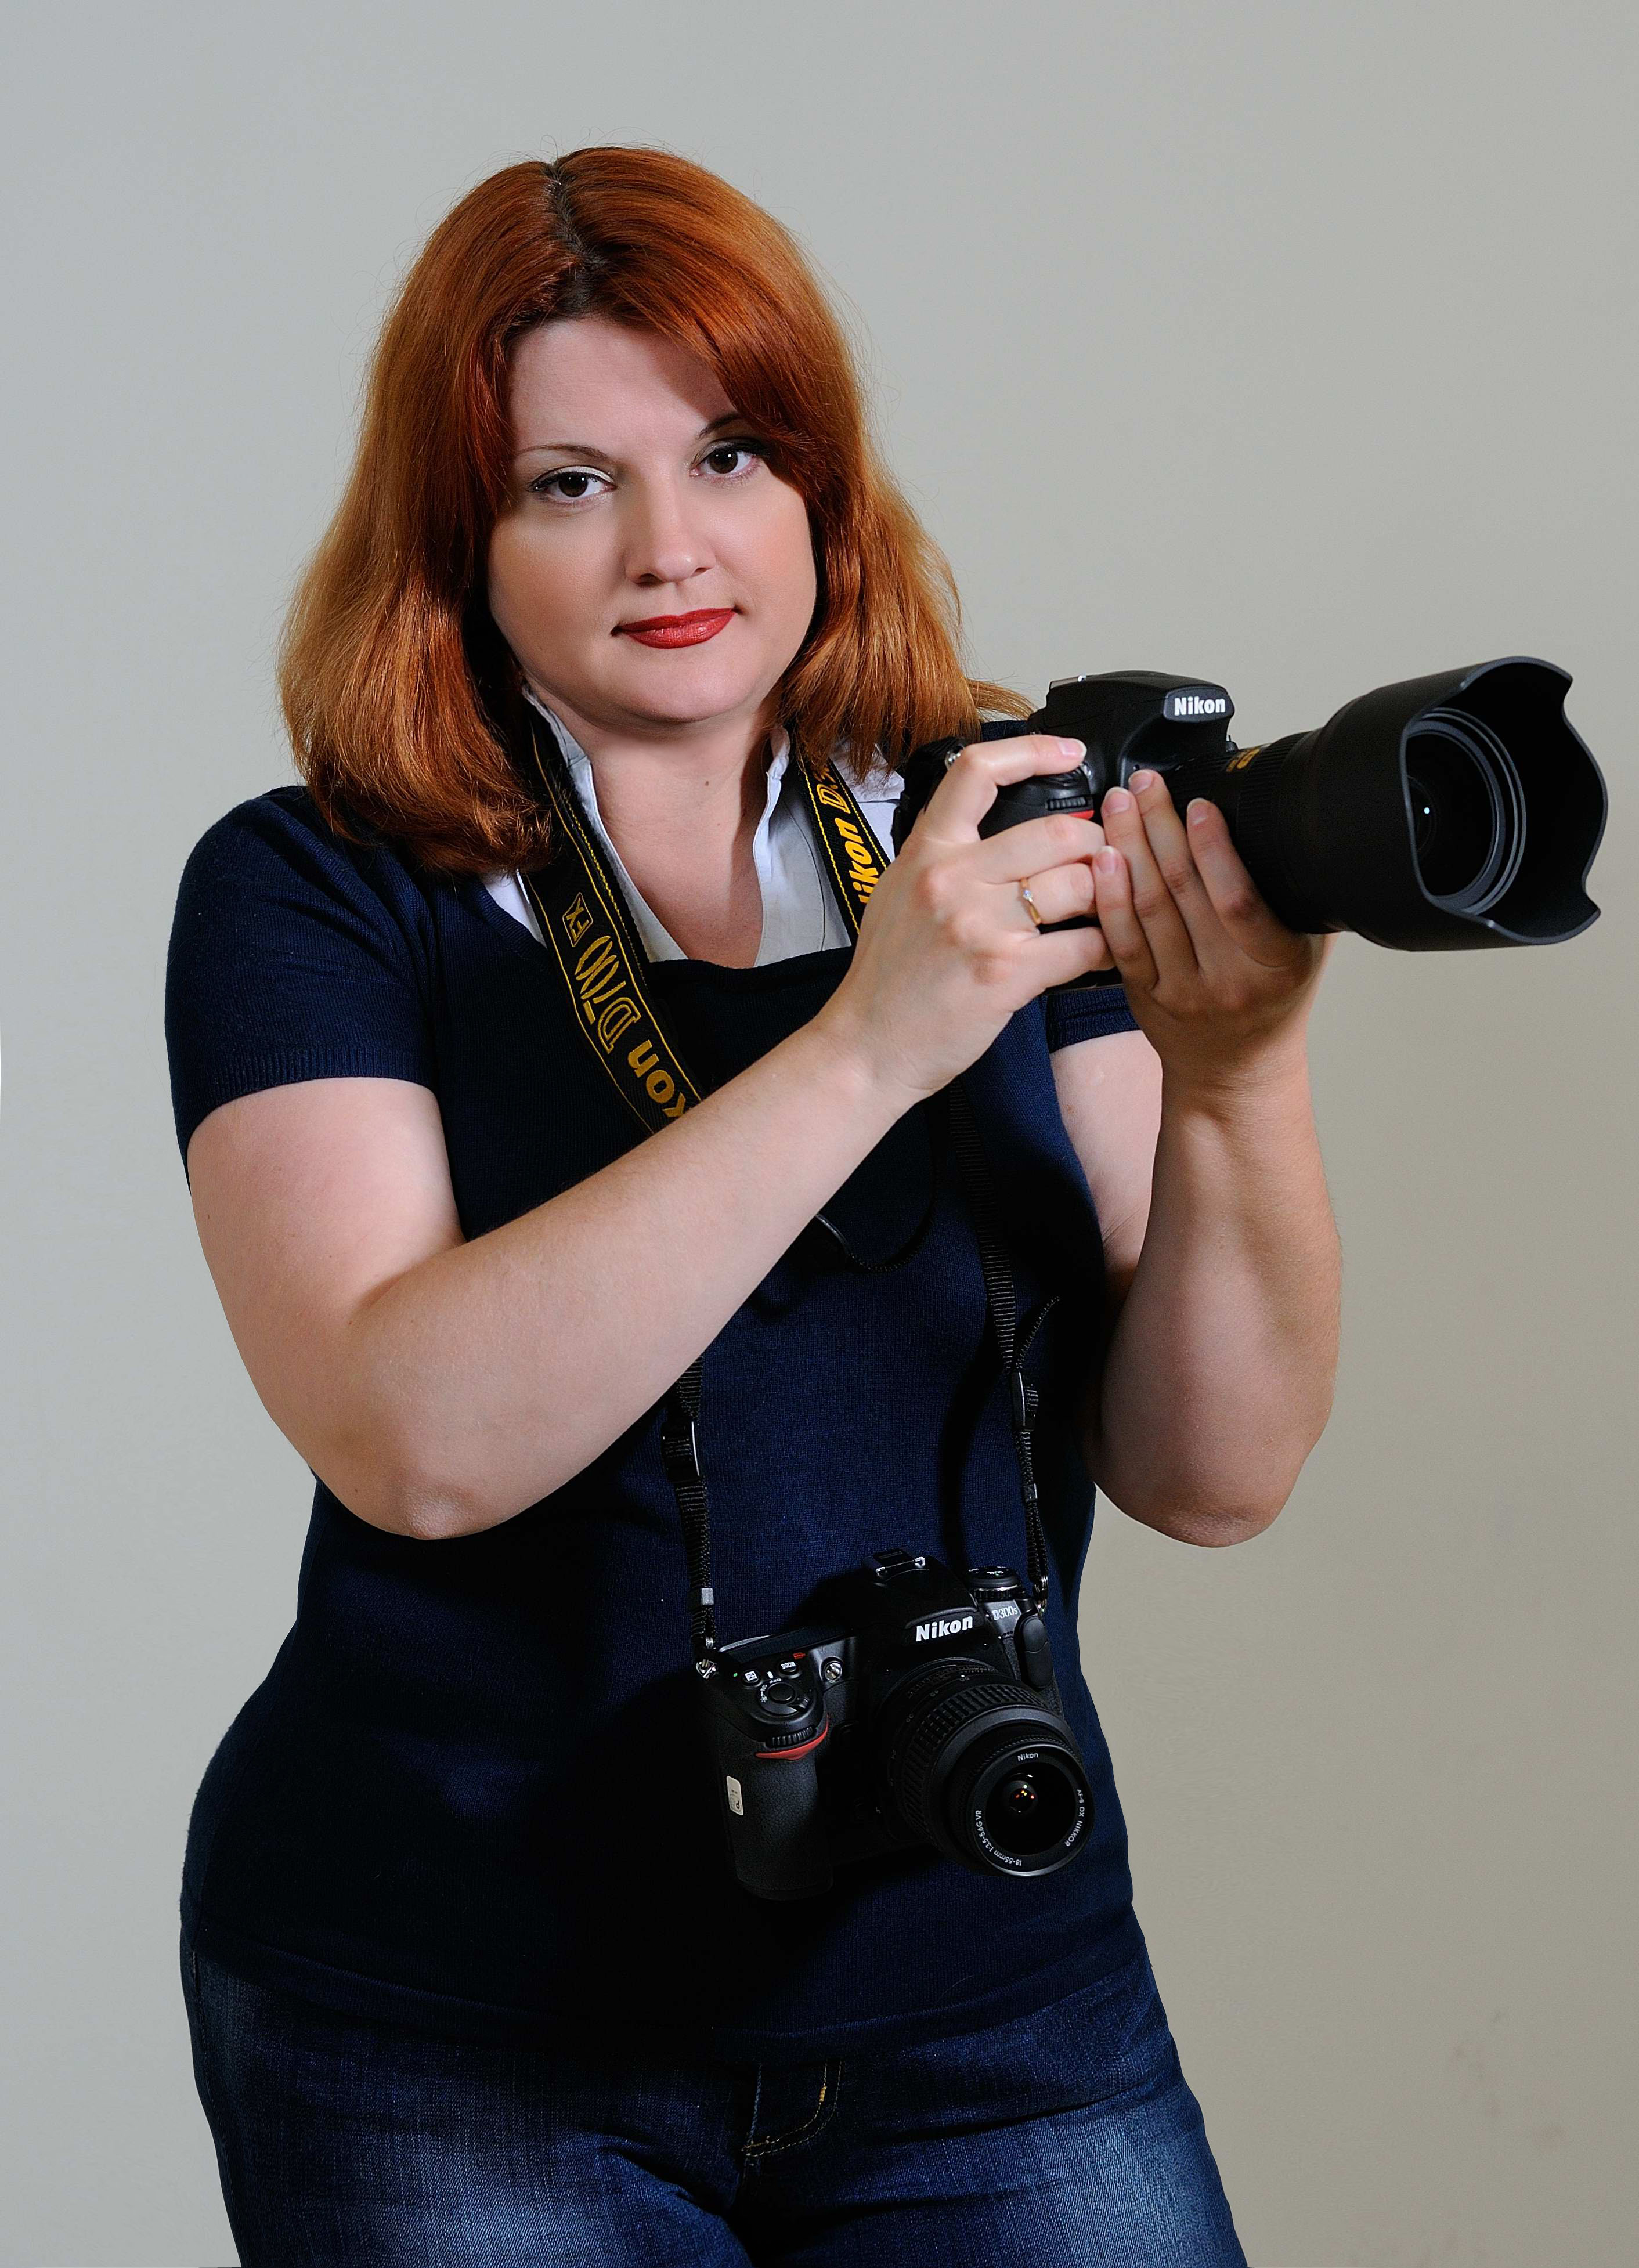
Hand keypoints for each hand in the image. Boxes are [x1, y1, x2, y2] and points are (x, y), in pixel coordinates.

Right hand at [817, 734, 1113, 1103]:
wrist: (865, 1046)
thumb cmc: (887, 978)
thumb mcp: (899, 895)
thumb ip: (945, 859)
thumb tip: (999, 833)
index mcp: (926, 851)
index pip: (978, 773)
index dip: (1034, 750)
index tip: (1071, 752)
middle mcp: (952, 877)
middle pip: (1055, 830)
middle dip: (1096, 843)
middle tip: (1105, 859)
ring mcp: (979, 923)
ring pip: (1079, 882)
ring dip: (1108, 894)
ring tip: (1107, 908)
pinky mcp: (1005, 971)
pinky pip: (1083, 945)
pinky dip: (1106, 949)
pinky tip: (1105, 953)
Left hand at [1092, 771, 1334, 1090]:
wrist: (1237, 1070)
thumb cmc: (1273, 1000)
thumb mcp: (1306, 950)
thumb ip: (1295, 898)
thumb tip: (1281, 826)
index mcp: (1276, 964)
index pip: (1240, 900)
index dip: (1215, 849)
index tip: (1198, 803)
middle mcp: (1228, 980)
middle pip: (1185, 893)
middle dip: (1160, 828)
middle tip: (1145, 783)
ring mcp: (1181, 991)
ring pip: (1148, 909)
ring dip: (1129, 849)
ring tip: (1119, 804)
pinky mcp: (1144, 996)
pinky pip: (1121, 941)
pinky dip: (1109, 897)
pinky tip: (1102, 858)